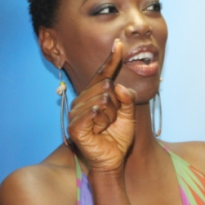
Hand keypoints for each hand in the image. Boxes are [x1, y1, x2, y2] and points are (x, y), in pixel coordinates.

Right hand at [68, 40, 135, 171]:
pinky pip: (93, 113)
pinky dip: (102, 121)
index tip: (118, 43)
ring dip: (111, 117)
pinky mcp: (75, 126)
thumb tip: (118, 86)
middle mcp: (83, 100)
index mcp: (95, 95)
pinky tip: (99, 130)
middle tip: (113, 120)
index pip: (104, 74)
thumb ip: (127, 99)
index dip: (111, 59)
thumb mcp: (129, 116)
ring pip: (103, 100)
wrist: (113, 161)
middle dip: (117, 105)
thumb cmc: (118, 138)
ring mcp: (77, 112)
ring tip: (106, 127)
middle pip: (107, 86)